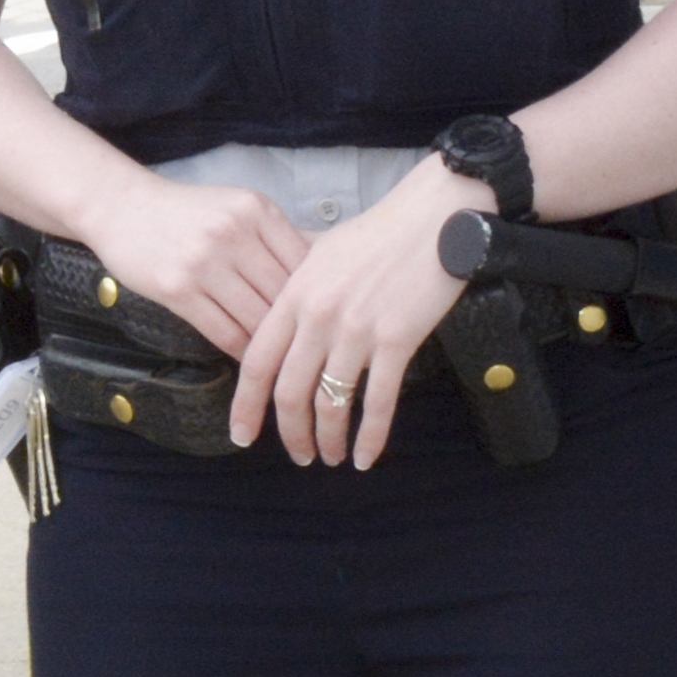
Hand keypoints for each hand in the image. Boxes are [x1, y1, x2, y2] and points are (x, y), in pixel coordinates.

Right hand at [65, 173, 310, 363]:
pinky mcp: (177, 289)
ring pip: (256, 317)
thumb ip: (276, 237)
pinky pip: (224, 330)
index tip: (323, 320)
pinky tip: (249, 359)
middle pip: (283, 294)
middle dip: (298, 326)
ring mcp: (204, 262)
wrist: (123, 207)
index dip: (317, 296)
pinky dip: (242, 350)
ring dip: (271, 344)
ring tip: (282, 361)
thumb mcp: (237, 208)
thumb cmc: (187, 212)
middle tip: (309, 351)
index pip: (305, 264)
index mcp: (257, 211)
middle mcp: (233, 234)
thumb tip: (324, 276)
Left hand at [234, 159, 488, 466]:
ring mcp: (357, 331)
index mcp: (293, 296)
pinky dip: (371, 436)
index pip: (256, 362)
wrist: (434, 218)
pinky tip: (367, 456)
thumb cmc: (378, 234)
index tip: (241, 434)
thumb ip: (295, 289)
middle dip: (289, 433)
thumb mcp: (320, 253)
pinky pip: (378, 401)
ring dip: (328, 439)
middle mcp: (318, 318)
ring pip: (331, 402)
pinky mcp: (397, 340)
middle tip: (297, 456)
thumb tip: (276, 316)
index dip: (246, 405)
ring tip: (330, 458)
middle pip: (289, 392)